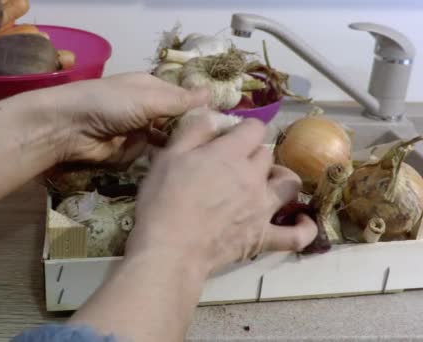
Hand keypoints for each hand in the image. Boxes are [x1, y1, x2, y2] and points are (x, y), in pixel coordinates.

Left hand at [44, 72, 208, 163]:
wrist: (68, 129)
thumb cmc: (108, 103)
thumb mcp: (148, 98)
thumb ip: (179, 100)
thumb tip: (211, 92)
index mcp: (152, 88)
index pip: (184, 99)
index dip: (200, 110)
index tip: (222, 124)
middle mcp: (147, 109)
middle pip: (177, 122)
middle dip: (188, 132)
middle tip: (212, 146)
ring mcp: (138, 132)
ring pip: (166, 142)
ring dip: (174, 147)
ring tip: (196, 157)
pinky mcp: (129, 153)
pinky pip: (150, 157)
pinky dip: (155, 159)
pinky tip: (172, 164)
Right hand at [127, 110, 317, 277]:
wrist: (169, 248)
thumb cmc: (162, 200)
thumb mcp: (168, 156)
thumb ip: (194, 130)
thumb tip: (213, 114)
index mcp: (230, 154)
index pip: (253, 128)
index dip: (242, 128)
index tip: (227, 136)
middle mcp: (253, 176)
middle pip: (266, 154)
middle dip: (252, 154)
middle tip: (231, 164)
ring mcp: (263, 208)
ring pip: (289, 183)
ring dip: (280, 177)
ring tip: (266, 182)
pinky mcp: (263, 237)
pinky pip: (296, 234)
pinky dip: (305, 227)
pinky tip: (303, 220)